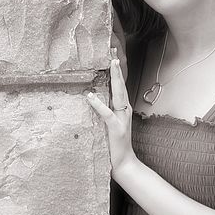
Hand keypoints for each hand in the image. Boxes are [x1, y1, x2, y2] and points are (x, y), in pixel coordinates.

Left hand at [87, 57, 135, 175]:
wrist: (123, 163)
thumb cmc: (113, 144)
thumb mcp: (108, 124)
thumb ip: (104, 111)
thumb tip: (91, 97)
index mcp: (123, 109)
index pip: (119, 86)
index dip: (117, 71)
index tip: (113, 55)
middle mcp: (125, 111)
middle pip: (121, 85)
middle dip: (117, 68)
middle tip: (113, 51)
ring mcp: (122, 119)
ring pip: (119, 94)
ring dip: (115, 78)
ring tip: (111, 64)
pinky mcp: (115, 128)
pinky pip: (106, 114)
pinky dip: (98, 104)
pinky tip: (90, 96)